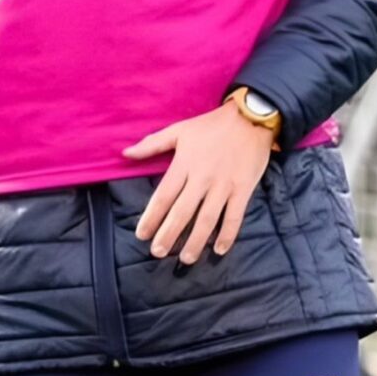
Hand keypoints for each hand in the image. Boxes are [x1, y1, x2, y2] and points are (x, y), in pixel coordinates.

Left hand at [122, 102, 275, 263]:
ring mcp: (224, 185)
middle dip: (168, 235)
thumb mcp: (179, 130)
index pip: (163, 196)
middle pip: (182, 212)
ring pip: (207, 219)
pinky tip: (219, 249)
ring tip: (186, 258)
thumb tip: (125, 153)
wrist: (250, 117)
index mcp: (184, 164)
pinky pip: (234, 216)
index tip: (141, 234)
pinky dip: (227, 234)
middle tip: (158, 253)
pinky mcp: (243, 189)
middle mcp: (202, 178)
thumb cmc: (212, 125)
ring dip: (196, 241)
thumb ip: (152, 144)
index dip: (151, 217)